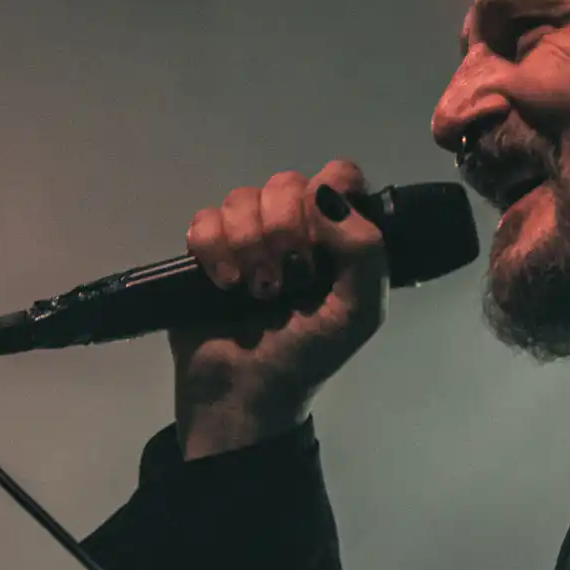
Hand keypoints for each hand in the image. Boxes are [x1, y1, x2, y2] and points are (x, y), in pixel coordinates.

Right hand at [169, 159, 386, 459]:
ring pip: (242, 198)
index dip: (327, 195)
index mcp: (339, 235)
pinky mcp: (207, 251)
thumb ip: (364, 250)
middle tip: (287, 279)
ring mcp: (249, 237)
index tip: (322, 237)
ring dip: (249, 246)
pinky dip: (213, 251)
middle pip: (285, 182)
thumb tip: (326, 194)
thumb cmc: (310, 354)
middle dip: (284, 231)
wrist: (247, 394)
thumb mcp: (360, 311)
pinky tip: (224, 286)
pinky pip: (204, 220)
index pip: (338, 175)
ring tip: (256, 292)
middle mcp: (296, 228)